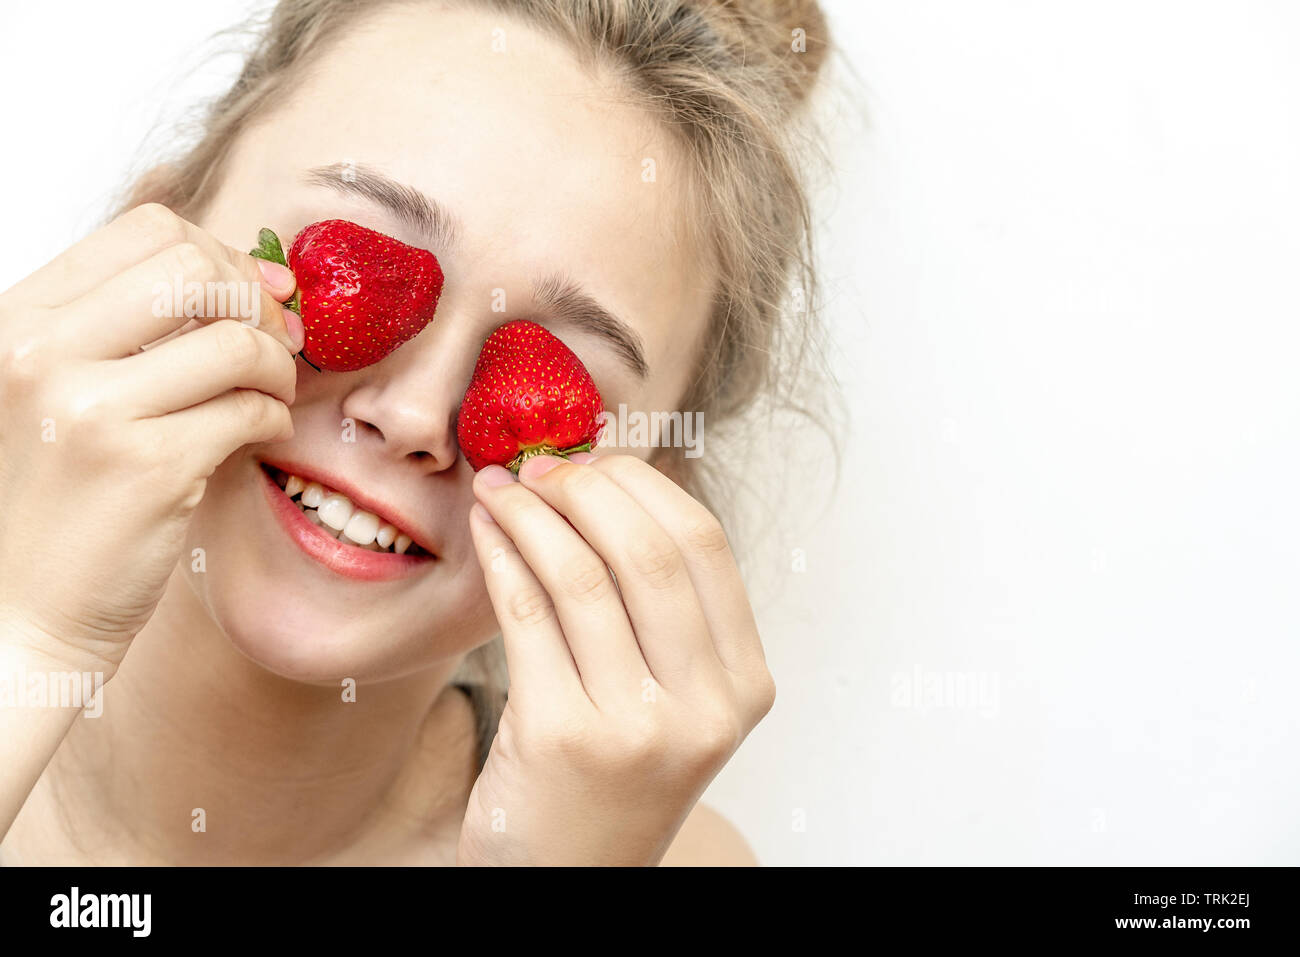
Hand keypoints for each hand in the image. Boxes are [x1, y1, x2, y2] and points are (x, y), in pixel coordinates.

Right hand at [0, 203, 300, 672]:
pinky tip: (259, 434)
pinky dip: (274, 417)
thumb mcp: (58, 387)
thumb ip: (128, 324)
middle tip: (278, 342)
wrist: (19, 611)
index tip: (254, 295)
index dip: (224, 254)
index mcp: (17, 320)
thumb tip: (253, 267)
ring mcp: (91, 411)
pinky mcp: (148, 469)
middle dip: (257, 302)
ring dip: (278, 366)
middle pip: (198, 269)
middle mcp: (41, 354)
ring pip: (236, 341)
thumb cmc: (53, 496)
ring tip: (270, 393)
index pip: (149, 229)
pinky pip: (251, 409)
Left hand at [458, 452, 775, 865]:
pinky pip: (528, 613)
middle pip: (648, 550)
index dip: (641, 485)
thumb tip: (607, 484)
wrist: (566, 882)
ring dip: (530, 513)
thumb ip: (661, 611)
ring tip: (498, 489)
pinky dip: (502, 557)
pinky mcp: (561, 737)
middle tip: (536, 466)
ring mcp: (636, 726)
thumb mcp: (669, 702)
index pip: (704, 544)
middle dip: (582, 488)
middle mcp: (705, 708)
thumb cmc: (610, 781)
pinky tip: (486, 533)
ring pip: (583, 574)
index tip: (592, 460)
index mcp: (744, 684)